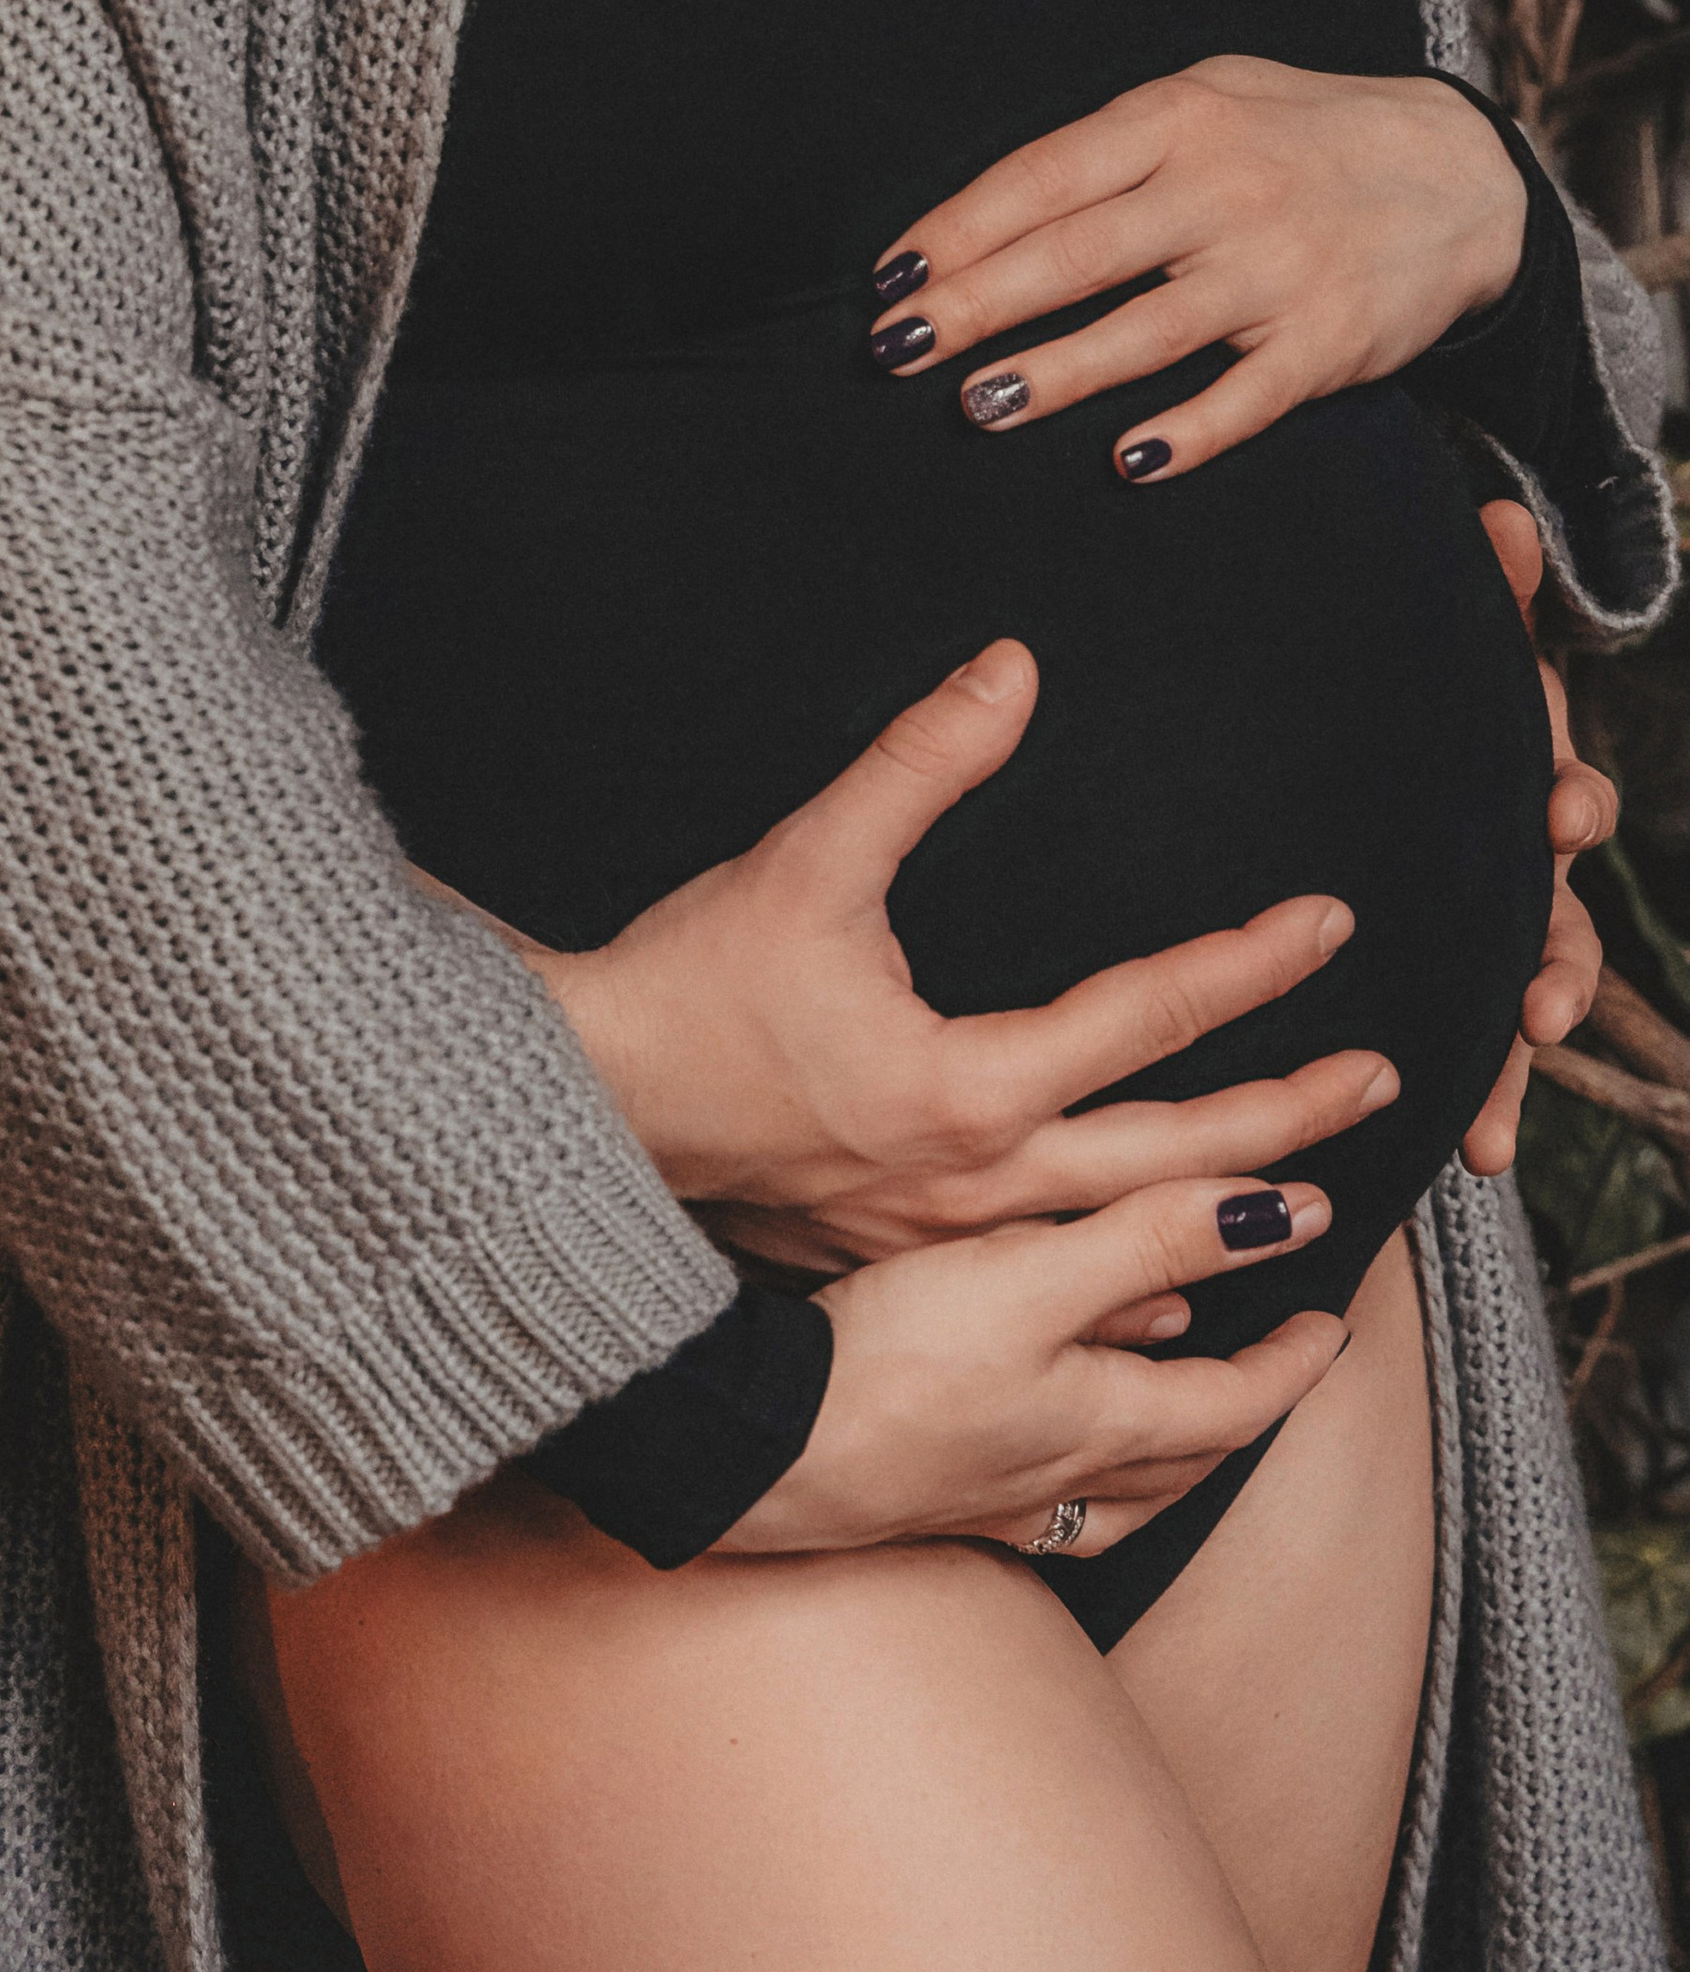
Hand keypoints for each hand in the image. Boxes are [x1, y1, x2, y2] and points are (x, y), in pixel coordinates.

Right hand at [539, 637, 1395, 1256]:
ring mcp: (940, 1243)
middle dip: (1288, 1115)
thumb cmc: (688, 984)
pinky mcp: (899, 1265)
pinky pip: (1052, 1296)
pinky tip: (1171, 1301)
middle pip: (1170, 1152)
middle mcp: (972, 1182)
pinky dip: (1130, 1288)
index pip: (1147, 1014)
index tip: (1330, 923)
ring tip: (1315, 1207)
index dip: (1248, 963)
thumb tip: (1011, 670)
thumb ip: (919, 763)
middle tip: (1385, 1082)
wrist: (585, 1113)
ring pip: (1124, 1246)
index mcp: (966, 1087)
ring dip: (1225, 1215)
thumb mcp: (808, 858)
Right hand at [714, 1173, 1344, 1558]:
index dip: (1294, 1361)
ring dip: (1171, 1454)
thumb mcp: (1033, 1274)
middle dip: (1247, 1408)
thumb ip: (1156, 1239)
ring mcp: (1000, 1502)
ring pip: (1122, 1489)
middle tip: (1279, 1367)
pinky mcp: (936, 1503)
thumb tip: (1285, 1214)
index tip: (1333, 1326)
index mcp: (1103, 1419)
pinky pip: (1045, 1502)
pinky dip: (1081, 1477)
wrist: (765, 1450)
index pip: (1237, 1400)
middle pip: (1189, 1455)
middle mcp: (1066, 1475)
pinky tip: (1048, 1457)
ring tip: (1181, 1412)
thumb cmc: (892, 1361)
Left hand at [867, 54, 1527, 481]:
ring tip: (976, 405)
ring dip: (1058, 373)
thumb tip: (985, 212)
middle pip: (1077, 255)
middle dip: (976, 304)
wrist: (1463, 177)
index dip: (960, 228)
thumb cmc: (1298, 136)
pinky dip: (1190, 432)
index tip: (891, 277)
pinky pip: (1248, 396)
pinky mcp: (1329, 341)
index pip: (1043, 177)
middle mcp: (1223, 191)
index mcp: (1178, 121)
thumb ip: (1110, 144)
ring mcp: (1278, 270)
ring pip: (1148, 330)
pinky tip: (1127, 462)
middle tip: (895, 349)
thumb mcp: (1210, 97)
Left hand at [1461, 499, 1615, 1173]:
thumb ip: (1482, 598)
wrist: (1379, 772)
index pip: (1563, 789)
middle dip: (1557, 964)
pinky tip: (1477, 1155)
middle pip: (1560, 917)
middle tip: (1538, 1001)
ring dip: (1522, 1064)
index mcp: (1522, 782)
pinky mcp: (1462, 992)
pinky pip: (1486, 1058)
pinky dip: (1489, 1105)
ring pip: (1527, 1003)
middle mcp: (1527, 867)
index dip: (1568, 800)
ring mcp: (1501, 936)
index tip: (1560, 812)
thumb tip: (1497, 505)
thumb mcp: (1448, 658)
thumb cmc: (1425, 710)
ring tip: (1498, 1124)